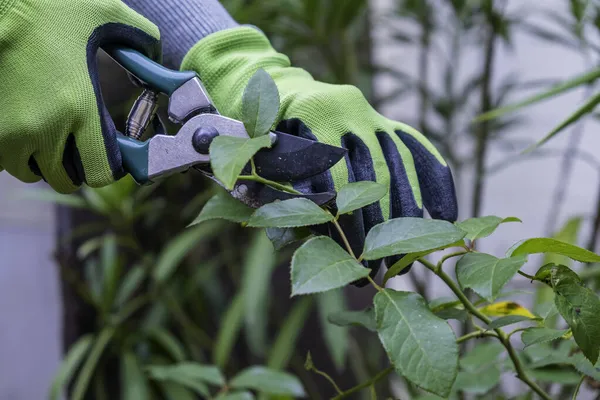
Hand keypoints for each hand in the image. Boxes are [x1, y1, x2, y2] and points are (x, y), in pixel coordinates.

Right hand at [0, 0, 159, 192]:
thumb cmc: (49, 8)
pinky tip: (24, 128)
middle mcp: (44, 127)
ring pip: (31, 171)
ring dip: (43, 161)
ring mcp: (9, 131)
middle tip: (80, 147)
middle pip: (66, 180)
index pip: (102, 171)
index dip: (110, 168)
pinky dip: (16, 151)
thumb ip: (142, 40)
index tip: (112, 156)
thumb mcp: (107, 16)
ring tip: (51, 137)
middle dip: (77, 169)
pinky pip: (4, 159)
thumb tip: (159, 58)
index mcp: (79, 106)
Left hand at [182, 27, 457, 280]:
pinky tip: (444, 214)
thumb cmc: (265, 132)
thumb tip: (310, 227)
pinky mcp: (385, 119)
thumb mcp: (263, 150)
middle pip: (372, 176)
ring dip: (406, 215)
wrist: (281, 88)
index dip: (346, 220)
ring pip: (398, 167)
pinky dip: (434, 180)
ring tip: (407, 258)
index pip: (337, 176)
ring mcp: (370, 114)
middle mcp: (347, 110)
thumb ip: (283, 181)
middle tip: (380, 268)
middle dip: (379, 226)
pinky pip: (417, 148)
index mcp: (312, 115)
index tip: (353, 257)